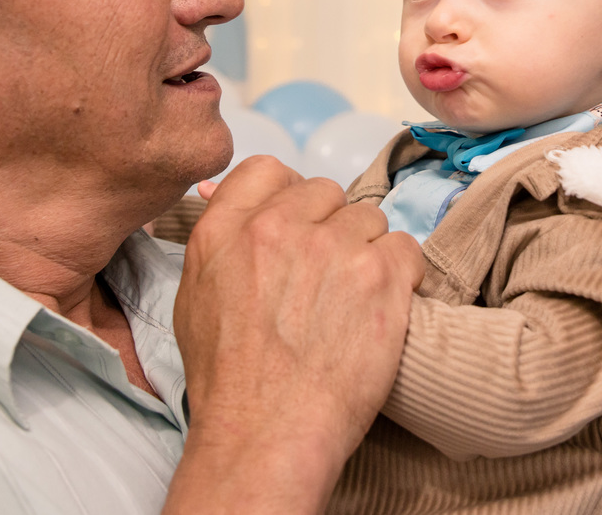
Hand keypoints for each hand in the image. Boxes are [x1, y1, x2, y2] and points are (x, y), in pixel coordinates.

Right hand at [164, 155, 423, 513]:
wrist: (267, 432)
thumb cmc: (228, 380)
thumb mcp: (194, 297)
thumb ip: (218, 241)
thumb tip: (229, 204)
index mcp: (226, 229)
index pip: (266, 168)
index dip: (288, 193)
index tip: (298, 220)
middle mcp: (277, 226)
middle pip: (325, 191)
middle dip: (330, 226)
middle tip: (328, 274)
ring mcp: (332, 247)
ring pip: (369, 219)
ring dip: (367, 252)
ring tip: (354, 299)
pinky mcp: (380, 274)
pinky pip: (406, 248)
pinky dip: (402, 275)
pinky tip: (382, 307)